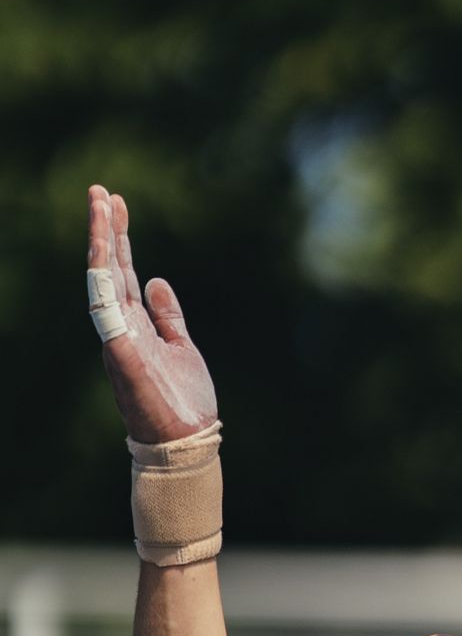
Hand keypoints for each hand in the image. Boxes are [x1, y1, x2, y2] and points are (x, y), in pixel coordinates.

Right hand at [87, 185, 218, 442]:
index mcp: (137, 326)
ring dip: (102, 245)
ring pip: (104, 284)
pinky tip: (101, 255)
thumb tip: (157, 281)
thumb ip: (168, 316)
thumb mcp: (181, 347)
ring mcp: (120, 341)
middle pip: (110, 270)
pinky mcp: (123, 357)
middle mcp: (123, 329)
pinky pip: (108, 316)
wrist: (186, 445)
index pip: (124, 273)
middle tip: (101, 191)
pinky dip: (104, 285)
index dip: (120, 238)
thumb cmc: (182, 402)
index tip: (117, 202)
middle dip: (106, 230)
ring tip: (100, 207)